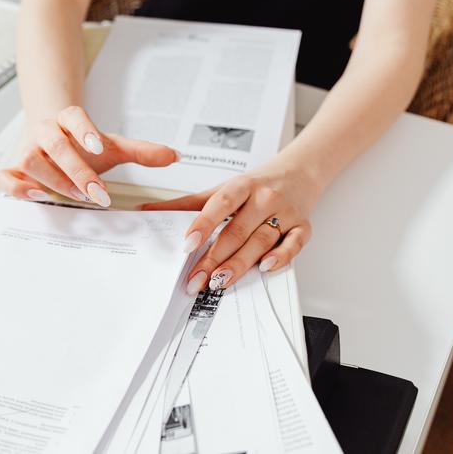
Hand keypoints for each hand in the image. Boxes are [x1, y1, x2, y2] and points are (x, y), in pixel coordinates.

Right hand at [0, 106, 178, 206]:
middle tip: (97, 192)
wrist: (49, 139)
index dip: (84, 129)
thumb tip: (175, 156)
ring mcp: (26, 151)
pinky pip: (4, 177)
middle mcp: (44, 133)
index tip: (100, 146)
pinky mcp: (12, 171)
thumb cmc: (81, 146)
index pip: (73, 116)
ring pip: (29, 159)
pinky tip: (37, 198)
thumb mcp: (112, 147)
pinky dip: (16, 188)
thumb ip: (141, 152)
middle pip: (53, 144)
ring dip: (52, 179)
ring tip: (75, 196)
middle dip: (75, 169)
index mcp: (67, 119)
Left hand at [142, 161, 320, 293]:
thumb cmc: (257, 184)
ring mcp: (285, 213)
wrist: (300, 172)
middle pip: (238, 230)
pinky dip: (281, 257)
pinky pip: (293, 244)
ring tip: (219, 281)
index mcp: (243, 185)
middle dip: (215, 257)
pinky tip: (264, 268)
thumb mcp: (224, 188)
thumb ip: (189, 203)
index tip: (188, 245)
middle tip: (196, 279)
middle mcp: (265, 198)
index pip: (221, 203)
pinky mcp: (303, 227)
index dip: (203, 224)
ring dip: (239, 264)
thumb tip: (149, 211)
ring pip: (261, 241)